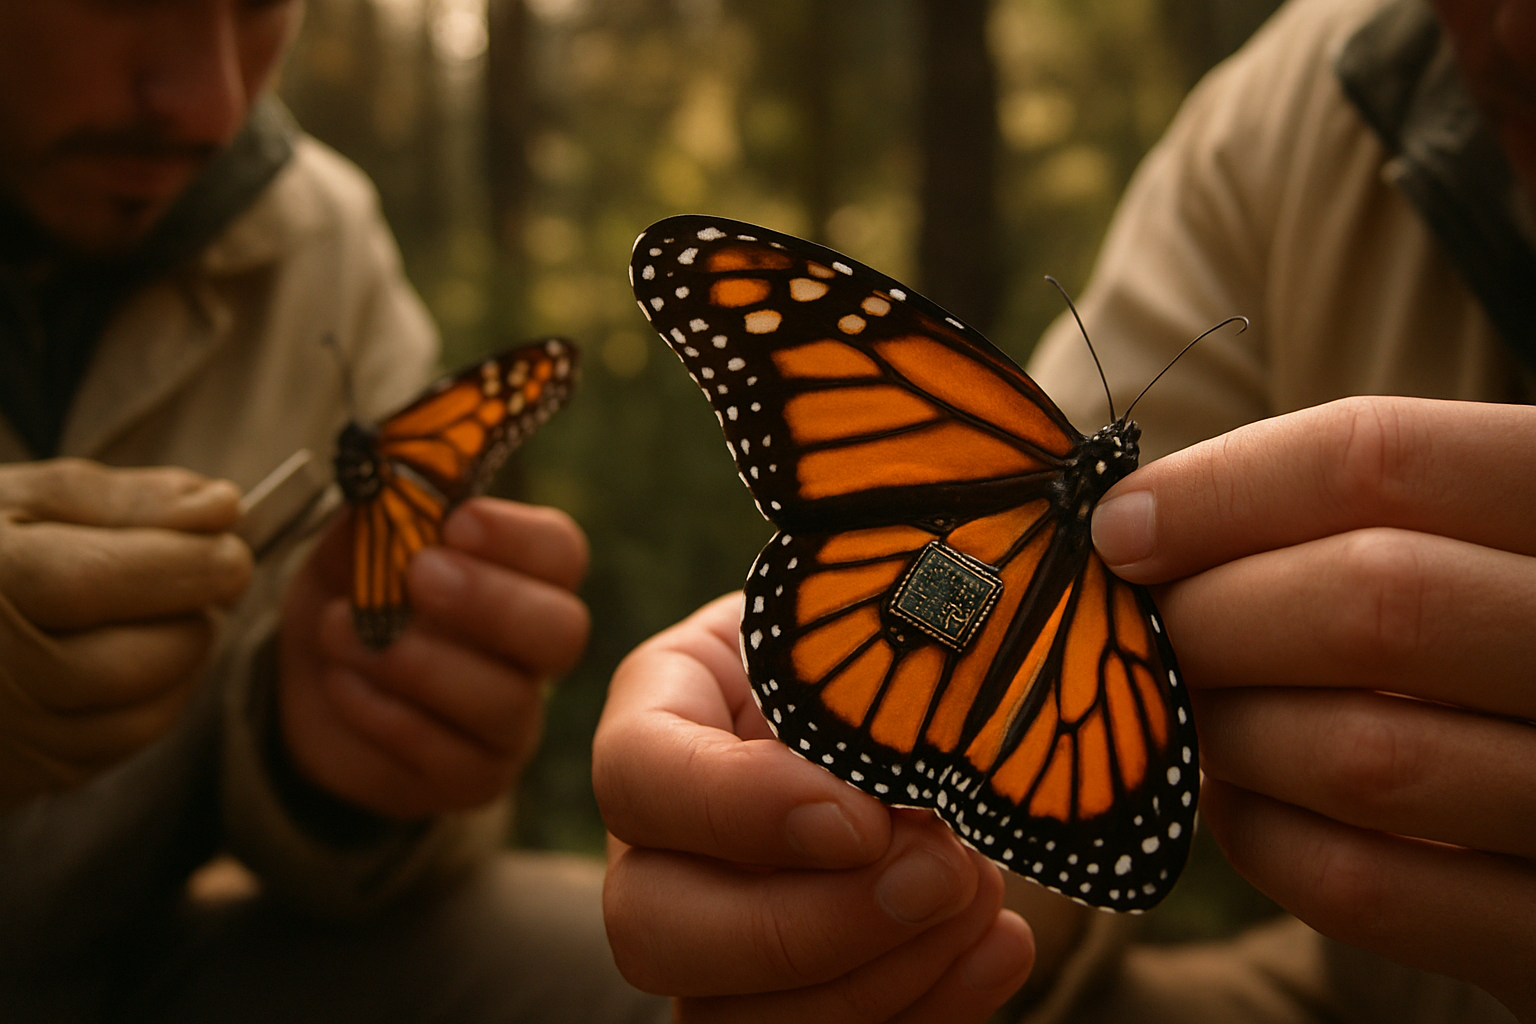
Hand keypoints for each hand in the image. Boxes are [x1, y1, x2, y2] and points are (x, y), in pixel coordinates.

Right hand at [0, 459, 249, 807]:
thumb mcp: (19, 502)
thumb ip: (123, 501)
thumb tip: (224, 507)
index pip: (112, 579)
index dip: (192, 563)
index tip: (229, 544)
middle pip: (146, 655)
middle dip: (195, 613)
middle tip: (197, 578)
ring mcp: (8, 734)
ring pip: (149, 710)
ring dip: (184, 658)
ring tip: (163, 614)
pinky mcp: (23, 776)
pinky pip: (123, 745)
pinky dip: (154, 700)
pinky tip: (133, 659)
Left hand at [278, 498, 588, 819]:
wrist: (305, 688)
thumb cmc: (351, 597)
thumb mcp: (353, 542)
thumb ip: (379, 511)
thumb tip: (389, 471)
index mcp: (524, 577)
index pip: (561, 553)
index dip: (518, 538)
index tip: (455, 522)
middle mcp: (534, 653)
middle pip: (561, 631)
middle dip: (490, 602)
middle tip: (418, 575)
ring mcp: (510, 723)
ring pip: (504, 701)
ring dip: (418, 663)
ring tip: (339, 631)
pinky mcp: (471, 779)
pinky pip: (445, 755)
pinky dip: (385, 714)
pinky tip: (341, 681)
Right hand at [594, 594, 1034, 1023]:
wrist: (917, 675)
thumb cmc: (879, 623)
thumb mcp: (859, 613)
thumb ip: (854, 664)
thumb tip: (895, 773)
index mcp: (660, 715)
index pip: (635, 775)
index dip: (736, 812)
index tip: (862, 819)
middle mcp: (658, 839)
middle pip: (649, 926)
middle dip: (805, 927)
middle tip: (938, 870)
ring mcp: (707, 930)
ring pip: (722, 1015)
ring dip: (873, 980)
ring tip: (980, 894)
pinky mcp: (778, 994)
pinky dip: (923, 1010)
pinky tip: (1002, 945)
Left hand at [1092, 396, 1535, 1020]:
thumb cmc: (1486, 638)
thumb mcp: (1460, 543)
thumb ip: (1340, 515)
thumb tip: (1133, 524)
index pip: (1387, 460)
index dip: (1221, 489)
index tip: (1116, 527)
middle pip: (1374, 601)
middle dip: (1214, 617)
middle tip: (1144, 633)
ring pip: (1361, 754)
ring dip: (1227, 732)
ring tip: (1188, 711)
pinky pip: (1362, 887)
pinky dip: (1257, 835)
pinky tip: (1230, 798)